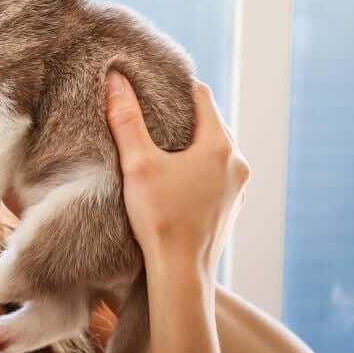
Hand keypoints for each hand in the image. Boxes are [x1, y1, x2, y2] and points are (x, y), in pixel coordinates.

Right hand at [105, 71, 248, 276]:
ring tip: (161, 144)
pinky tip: (174, 177)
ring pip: (214, 150)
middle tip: (151, 111)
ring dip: (191, 143)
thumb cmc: (161, 218)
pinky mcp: (231, 207)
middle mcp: (237, 163)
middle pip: (210, 122)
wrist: (181, 274)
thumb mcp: (137, 163)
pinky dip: (198, 167)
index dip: (175, 86)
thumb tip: (115, 78)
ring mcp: (238, 188)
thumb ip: (126, 119)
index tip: (152, 84)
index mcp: (219, 146)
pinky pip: (216, 174)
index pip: (201, 96)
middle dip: (182, 115)